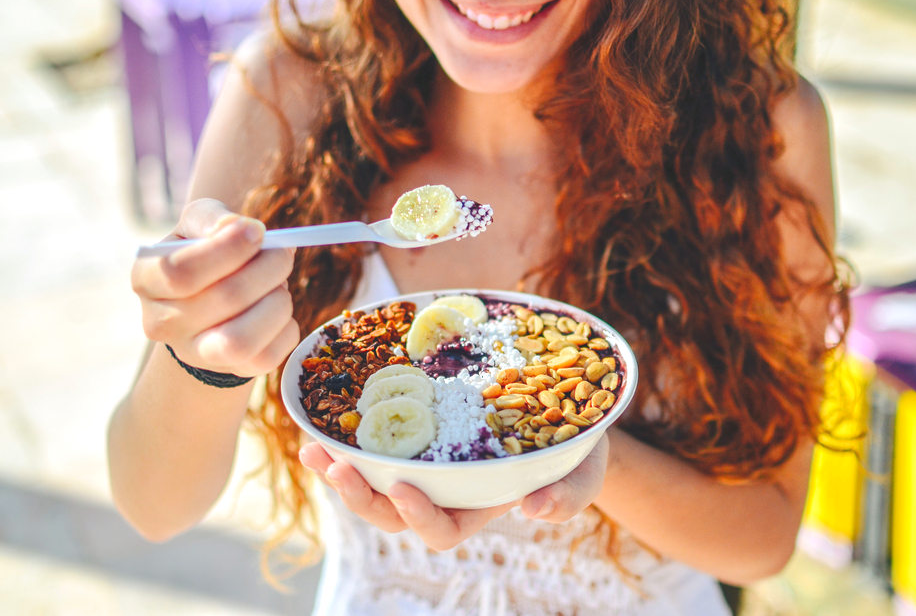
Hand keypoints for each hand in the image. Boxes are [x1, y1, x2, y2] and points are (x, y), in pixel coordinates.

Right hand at [131, 198, 298, 376]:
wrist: (209, 305)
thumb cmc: (204, 255)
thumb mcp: (197, 225)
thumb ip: (211, 218)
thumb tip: (239, 228)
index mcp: (146, 278)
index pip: (180, 272)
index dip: (229, 249)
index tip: (258, 231)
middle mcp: (161, 322)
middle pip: (225, 298)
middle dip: (269, 267)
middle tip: (283, 253)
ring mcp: (195, 353)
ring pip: (242, 340)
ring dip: (277, 303)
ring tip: (279, 286)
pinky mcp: (231, 370)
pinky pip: (268, 357)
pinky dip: (286, 328)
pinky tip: (278, 311)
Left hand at [299, 433, 608, 549]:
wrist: (564, 405)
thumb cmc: (575, 452)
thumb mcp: (582, 474)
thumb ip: (566, 497)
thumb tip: (535, 512)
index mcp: (476, 509)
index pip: (439, 531)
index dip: (419, 517)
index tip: (406, 488)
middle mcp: (442, 491)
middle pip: (391, 511)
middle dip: (361, 496)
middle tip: (337, 469)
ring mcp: (424, 460)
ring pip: (373, 478)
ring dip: (339, 467)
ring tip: (313, 448)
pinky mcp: (415, 428)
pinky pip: (374, 439)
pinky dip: (349, 431)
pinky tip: (325, 414)